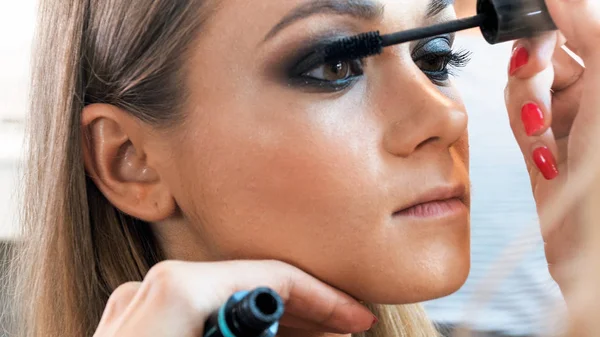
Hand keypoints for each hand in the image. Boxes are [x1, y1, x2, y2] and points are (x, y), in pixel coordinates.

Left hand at [93, 260, 374, 335]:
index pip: (274, 278)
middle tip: (345, 332)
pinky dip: (236, 330)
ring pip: (227, 301)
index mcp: (178, 288)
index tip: (358, 321)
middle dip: (304, 312)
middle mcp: (155, 286)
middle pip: (251, 286)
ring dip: (273, 324)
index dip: (326, 299)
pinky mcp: (136, 326)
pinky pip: (202, 315)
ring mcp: (140, 305)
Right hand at [504, 0, 599, 292]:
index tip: (532, 14)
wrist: (594, 247)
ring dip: (527, 105)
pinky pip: (517, 115)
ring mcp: (571, 116)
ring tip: (542, 131)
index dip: (555, 16)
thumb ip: (590, 29)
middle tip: (532, 70)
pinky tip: (543, 153)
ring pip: (525, 83)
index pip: (582, 23)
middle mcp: (597, 90)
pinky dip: (523, 131)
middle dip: (535, 65)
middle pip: (548, 49)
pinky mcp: (544, 140)